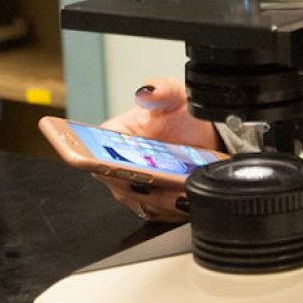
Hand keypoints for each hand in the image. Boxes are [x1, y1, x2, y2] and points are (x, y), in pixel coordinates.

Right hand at [95, 77, 217, 223]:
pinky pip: (160, 212)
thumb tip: (147, 92)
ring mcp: (140, 186)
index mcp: (117, 134)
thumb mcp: (174, 94)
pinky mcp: (159, 202)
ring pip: (141, 201)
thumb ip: (161, 89)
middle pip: (119, 182)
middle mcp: (123, 164)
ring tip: (178, 194)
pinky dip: (173, 210)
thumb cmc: (181, 112)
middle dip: (136, 185)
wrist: (206, 134)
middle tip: (151, 183)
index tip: (111, 164)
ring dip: (159, 200)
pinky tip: (187, 201)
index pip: (95, 150)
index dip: (99, 159)